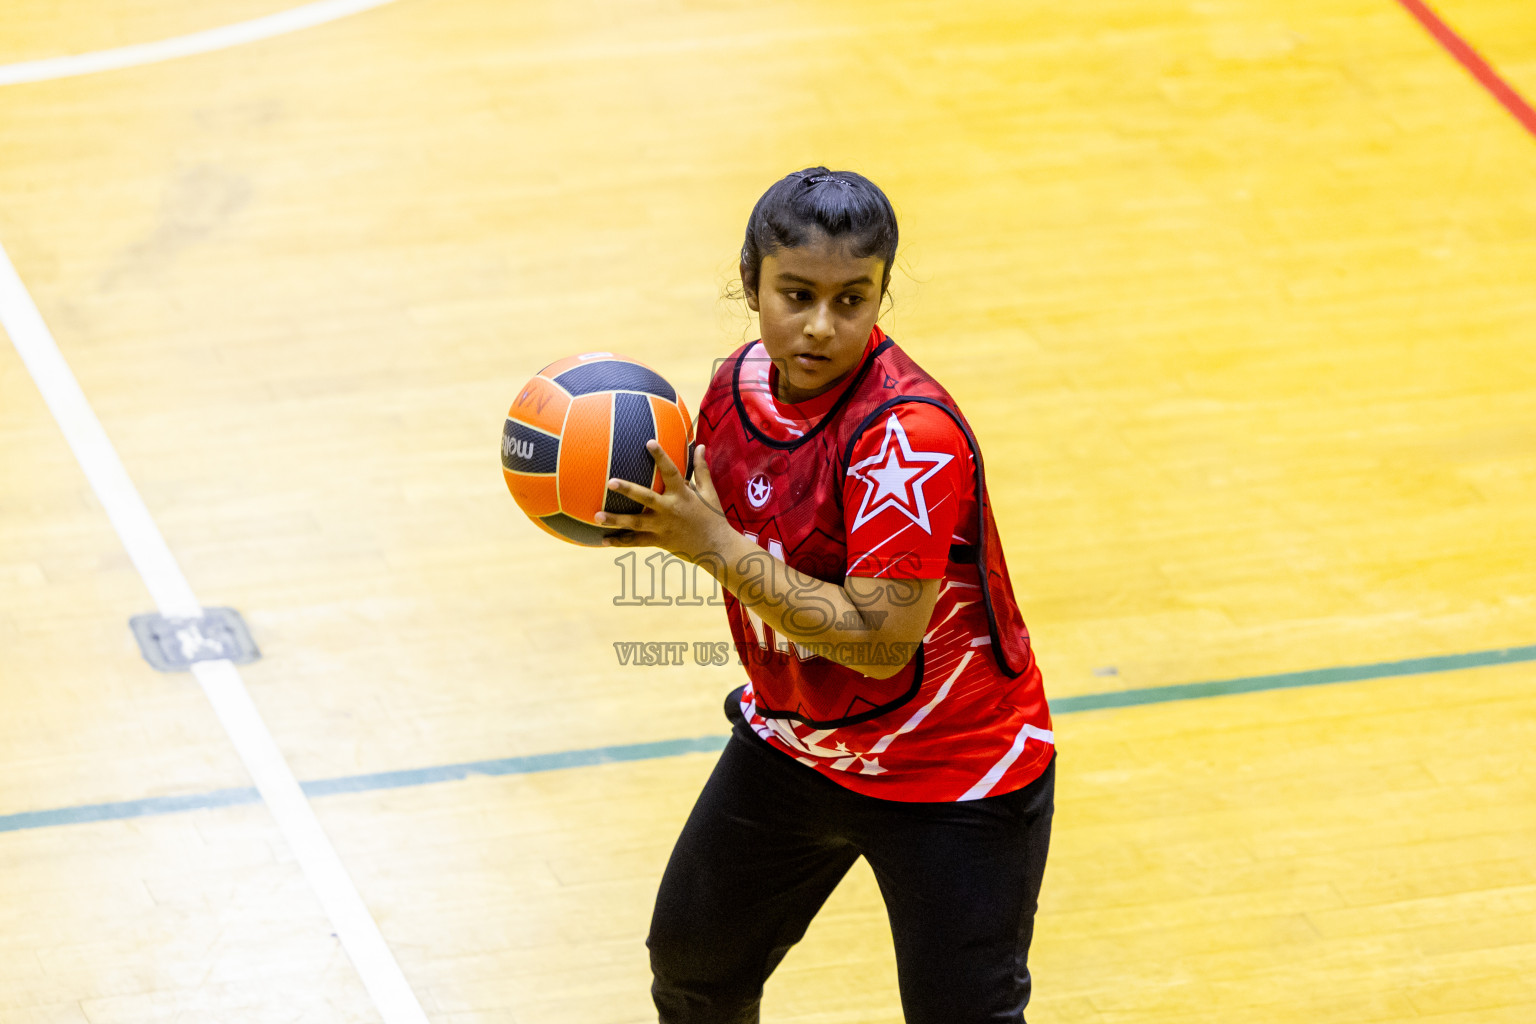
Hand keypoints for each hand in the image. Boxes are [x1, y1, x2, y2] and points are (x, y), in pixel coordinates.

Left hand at [599, 442, 731, 561]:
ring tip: (596, 516)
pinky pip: (636, 542)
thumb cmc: (713, 516)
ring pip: (636, 523)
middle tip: (610, 482)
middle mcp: (670, 510)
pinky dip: (620, 541)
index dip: (661, 457)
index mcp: (682, 495)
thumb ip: (701, 469)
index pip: (671, 472)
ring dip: (616, 520)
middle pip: (646, 498)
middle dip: (628, 490)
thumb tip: (700, 446)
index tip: (649, 442)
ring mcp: (662, 527)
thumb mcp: (709, 492)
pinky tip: (603, 540)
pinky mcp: (659, 541)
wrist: (716, 548)